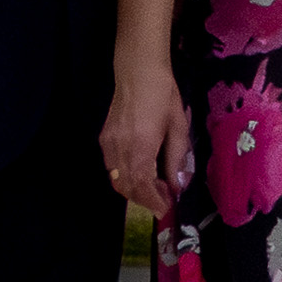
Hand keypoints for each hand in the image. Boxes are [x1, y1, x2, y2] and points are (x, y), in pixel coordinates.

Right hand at [102, 68, 186, 217]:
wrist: (138, 71)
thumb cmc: (163, 95)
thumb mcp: (178, 126)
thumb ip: (177, 158)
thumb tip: (178, 185)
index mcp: (141, 144)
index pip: (142, 184)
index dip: (153, 201)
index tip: (166, 209)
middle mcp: (121, 147)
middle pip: (127, 187)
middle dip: (145, 199)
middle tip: (164, 199)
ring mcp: (109, 143)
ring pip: (117, 179)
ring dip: (135, 190)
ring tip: (155, 188)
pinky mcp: (104, 138)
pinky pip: (112, 167)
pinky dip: (125, 177)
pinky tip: (141, 173)